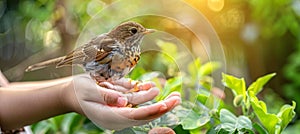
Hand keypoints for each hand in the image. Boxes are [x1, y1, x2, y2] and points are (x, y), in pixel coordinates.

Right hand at [66, 74, 180, 129]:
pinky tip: (153, 86)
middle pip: (144, 113)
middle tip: (177, 99)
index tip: (165, 105)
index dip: (150, 111)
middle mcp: (119, 115)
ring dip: (156, 99)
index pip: (135, 116)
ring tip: (172, 94)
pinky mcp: (121, 101)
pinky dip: (145, 93)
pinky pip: (136, 98)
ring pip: (143, 106)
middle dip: (162, 107)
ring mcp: (121, 108)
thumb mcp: (89, 91)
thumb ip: (105, 97)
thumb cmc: (79, 91)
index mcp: (111, 117)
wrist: (72, 92)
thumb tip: (122, 102)